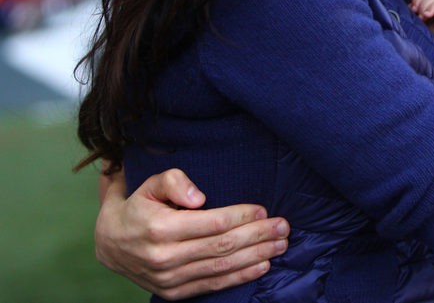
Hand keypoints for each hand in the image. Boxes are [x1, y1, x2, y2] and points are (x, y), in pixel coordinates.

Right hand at [96, 168, 289, 299]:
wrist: (109, 243)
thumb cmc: (138, 206)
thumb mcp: (150, 184)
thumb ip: (174, 181)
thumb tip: (200, 197)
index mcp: (160, 228)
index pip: (213, 223)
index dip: (242, 217)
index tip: (264, 209)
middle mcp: (164, 257)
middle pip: (222, 246)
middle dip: (258, 236)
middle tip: (283, 227)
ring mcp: (168, 278)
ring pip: (221, 268)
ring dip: (256, 256)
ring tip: (280, 245)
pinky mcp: (172, 292)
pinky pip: (212, 286)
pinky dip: (240, 277)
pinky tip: (262, 266)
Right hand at [410, 0, 433, 54]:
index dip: (433, 6)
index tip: (426, 15)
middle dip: (424, 5)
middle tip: (420, 18)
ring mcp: (430, 8)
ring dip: (417, 2)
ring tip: (414, 12)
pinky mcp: (421, 12)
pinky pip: (416, 2)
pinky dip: (412, 5)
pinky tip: (411, 13)